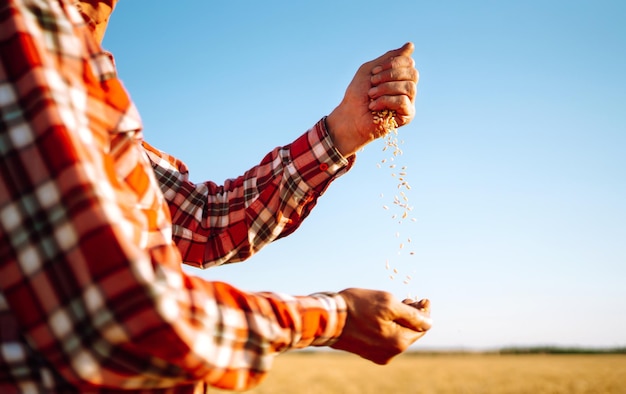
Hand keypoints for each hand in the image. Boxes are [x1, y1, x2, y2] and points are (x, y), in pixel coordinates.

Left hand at [326, 42, 418, 156]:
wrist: (349, 116)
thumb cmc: (358, 94)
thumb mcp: (370, 69)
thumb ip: (389, 58)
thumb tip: (411, 45)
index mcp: (400, 77)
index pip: (409, 62)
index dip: (392, 64)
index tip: (373, 72)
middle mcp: (407, 88)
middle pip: (413, 73)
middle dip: (390, 75)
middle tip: (372, 83)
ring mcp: (409, 102)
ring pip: (409, 86)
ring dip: (386, 88)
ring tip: (371, 95)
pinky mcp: (407, 115)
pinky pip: (404, 101)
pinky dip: (386, 101)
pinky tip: (374, 106)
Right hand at [331, 288, 431, 364]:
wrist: (327, 318)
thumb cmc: (357, 307)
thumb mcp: (388, 303)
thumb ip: (412, 314)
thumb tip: (429, 322)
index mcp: (398, 342)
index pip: (421, 327)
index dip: (424, 311)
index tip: (424, 298)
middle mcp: (390, 353)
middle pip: (409, 333)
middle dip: (411, 316)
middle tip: (408, 299)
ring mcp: (378, 355)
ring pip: (397, 336)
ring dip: (399, 321)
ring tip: (394, 305)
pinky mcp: (367, 352)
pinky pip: (384, 340)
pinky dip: (387, 328)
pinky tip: (381, 316)